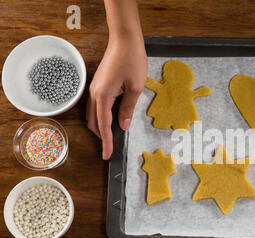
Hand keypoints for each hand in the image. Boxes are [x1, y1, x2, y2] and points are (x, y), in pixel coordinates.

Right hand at [87, 35, 146, 159]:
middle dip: (101, 136)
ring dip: (101, 127)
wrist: (124, 40)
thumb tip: (123, 126)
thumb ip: (127, 108)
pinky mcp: (98, 85)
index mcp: (103, 96)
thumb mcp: (135, 87)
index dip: (106, 141)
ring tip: (112, 137)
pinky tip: (112, 119)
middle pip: (94, 122)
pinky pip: (96, 106)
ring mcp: (94, 88)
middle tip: (111, 149)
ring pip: (93, 114)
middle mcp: (94, 93)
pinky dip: (101, 116)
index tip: (107, 155)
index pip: (103, 125)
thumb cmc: (132, 60)